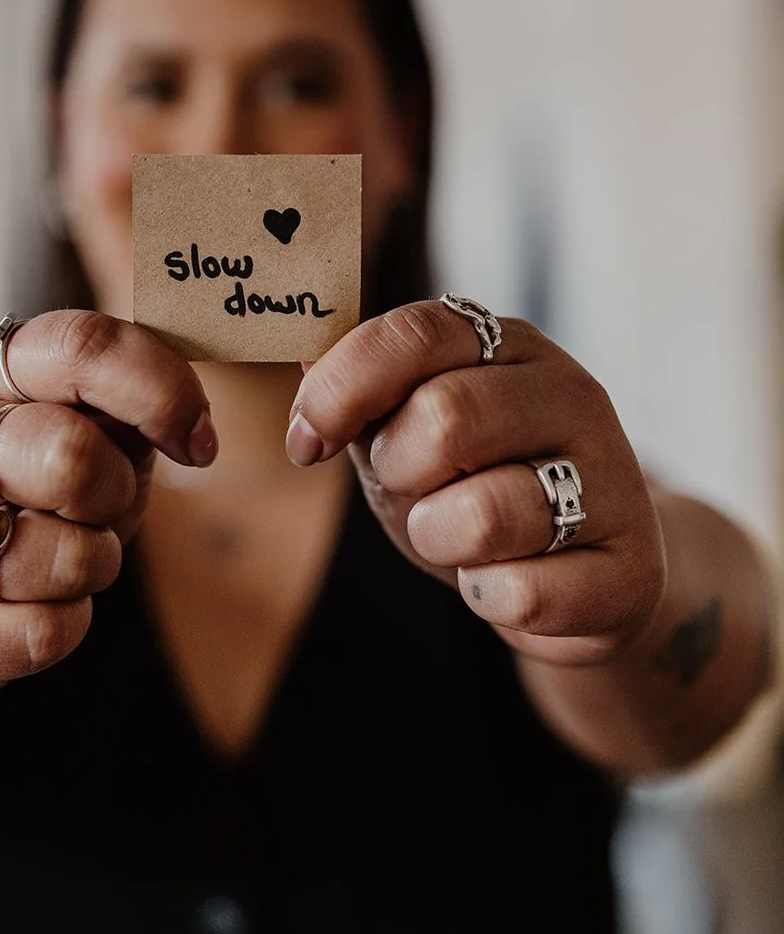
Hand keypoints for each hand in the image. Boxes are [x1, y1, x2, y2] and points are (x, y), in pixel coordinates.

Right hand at [0, 310, 215, 701]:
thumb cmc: (27, 496)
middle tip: (103, 507)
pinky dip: (66, 627)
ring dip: (94, 566)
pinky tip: (36, 611)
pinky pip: (37, 635)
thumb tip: (191, 429)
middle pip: (69, 454)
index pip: (81, 347)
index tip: (196, 442)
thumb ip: (127, 405)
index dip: (161, 392)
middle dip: (117, 493)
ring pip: (59, 557)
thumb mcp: (77, 427)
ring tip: (65, 560)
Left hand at [287, 301, 665, 667]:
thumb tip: (301, 351)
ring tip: (458, 538)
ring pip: (484, 514)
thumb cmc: (475, 486)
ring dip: (439, 539)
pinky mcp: (632, 571)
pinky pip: (521, 593)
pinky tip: (505, 584)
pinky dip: (487, 599)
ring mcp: (613, 480)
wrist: (580, 575)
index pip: (415, 333)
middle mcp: (571, 395)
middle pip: (446, 419)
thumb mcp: (404, 432)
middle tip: (412, 488)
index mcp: (507, 345)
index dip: (341, 388)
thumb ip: (357, 393)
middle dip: (399, 471)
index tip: (307, 441)